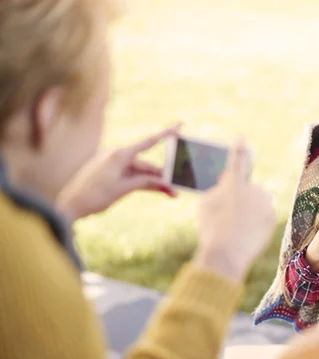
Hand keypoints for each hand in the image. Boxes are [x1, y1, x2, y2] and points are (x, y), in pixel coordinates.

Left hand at [56, 124, 179, 221]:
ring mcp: (114, 164)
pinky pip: (131, 175)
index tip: (180, 125)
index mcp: (119, 154)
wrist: (69, 205)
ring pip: (141, 172)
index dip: (166, 133)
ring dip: (154, 182)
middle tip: (176, 188)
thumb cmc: (93, 196)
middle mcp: (117, 155)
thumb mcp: (123, 189)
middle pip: (147, 163)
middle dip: (162, 176)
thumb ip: (144, 182)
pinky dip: (143, 182)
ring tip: (170, 194)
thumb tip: (164, 183)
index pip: (148, 141)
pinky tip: (156, 190)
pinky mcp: (111, 172)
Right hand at [193, 140, 276, 282]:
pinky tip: (247, 231)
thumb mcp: (206, 204)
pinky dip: (258, 220)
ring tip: (238, 225)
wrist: (227, 253)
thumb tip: (226, 182)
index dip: (238, 149)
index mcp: (233, 182)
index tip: (241, 138)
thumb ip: (217, 190)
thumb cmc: (211, 227)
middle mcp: (252, 188)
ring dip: (252, 207)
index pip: (237, 160)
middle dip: (242, 195)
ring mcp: (264, 202)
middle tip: (231, 214)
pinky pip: (264, 214)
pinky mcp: (272, 216)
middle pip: (248, 187)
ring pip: (259, 200)